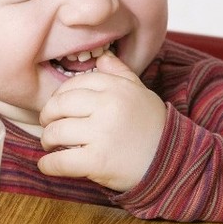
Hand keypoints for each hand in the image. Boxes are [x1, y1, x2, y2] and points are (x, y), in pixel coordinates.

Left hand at [37, 51, 166, 191]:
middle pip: (59, 105)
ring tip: (51, 144)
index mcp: (116, 88)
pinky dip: (48, 165)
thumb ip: (120, 74)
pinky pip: (60, 161)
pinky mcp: (97, 161)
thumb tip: (102, 58)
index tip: (57, 106)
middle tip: (48, 124)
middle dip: (48, 116)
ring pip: (56, 132)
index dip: (59, 96)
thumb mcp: (141, 93)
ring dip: (47, 140)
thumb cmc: (154, 127)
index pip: (74, 84)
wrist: (174, 162)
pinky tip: (47, 165)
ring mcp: (102, 133)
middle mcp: (108, 106)